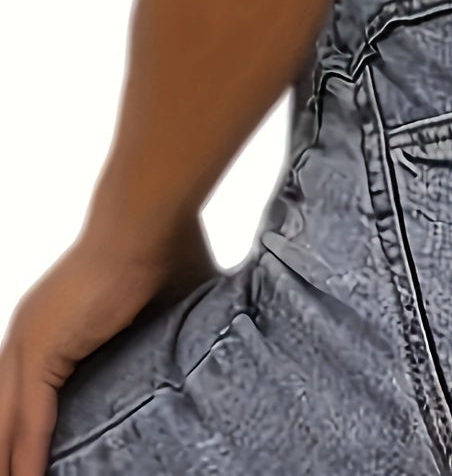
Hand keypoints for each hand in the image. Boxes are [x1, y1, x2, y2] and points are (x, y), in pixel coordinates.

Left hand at [0, 215, 219, 475]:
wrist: (148, 217)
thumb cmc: (167, 241)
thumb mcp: (170, 300)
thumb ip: (175, 328)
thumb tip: (213, 338)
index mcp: (54, 322)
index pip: (29, 393)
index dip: (29, 430)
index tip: (43, 456)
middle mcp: (28, 334)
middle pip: (6, 412)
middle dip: (10, 450)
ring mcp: (28, 342)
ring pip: (7, 422)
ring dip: (11, 461)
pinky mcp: (41, 350)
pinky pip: (28, 422)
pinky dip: (27, 458)